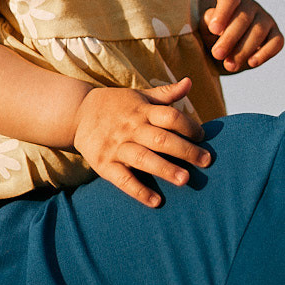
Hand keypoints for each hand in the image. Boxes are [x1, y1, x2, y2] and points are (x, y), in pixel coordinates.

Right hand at [72, 78, 210, 207]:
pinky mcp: (104, 164)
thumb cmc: (117, 106)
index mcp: (142, 111)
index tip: (203, 137)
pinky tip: (155, 201)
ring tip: (185, 180)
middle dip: (185, 150)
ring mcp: (117, 147)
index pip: (170, 116)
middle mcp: (131, 128)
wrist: (78, 113)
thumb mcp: (139, 96)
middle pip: (161, 139)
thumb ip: (165, 93)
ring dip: (165, 169)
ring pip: (143, 159)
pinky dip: (138, 191)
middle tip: (206, 161)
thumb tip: (189, 83)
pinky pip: (122, 179)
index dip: (189, 125)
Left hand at [202, 0, 283, 72]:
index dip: (222, 13)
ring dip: (243, 50)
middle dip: (230, 38)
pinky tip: (251, 63)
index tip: (213, 30)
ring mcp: (265, 19)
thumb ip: (207, 23)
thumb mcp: (205, 29)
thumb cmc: (212, 36)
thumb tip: (211, 17)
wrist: (225, 49)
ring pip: (259, 31)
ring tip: (229, 65)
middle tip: (217, 54)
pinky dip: (265, 53)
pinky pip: (276, 42)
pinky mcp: (276, 35)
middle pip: (243, 19)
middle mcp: (250, 6)